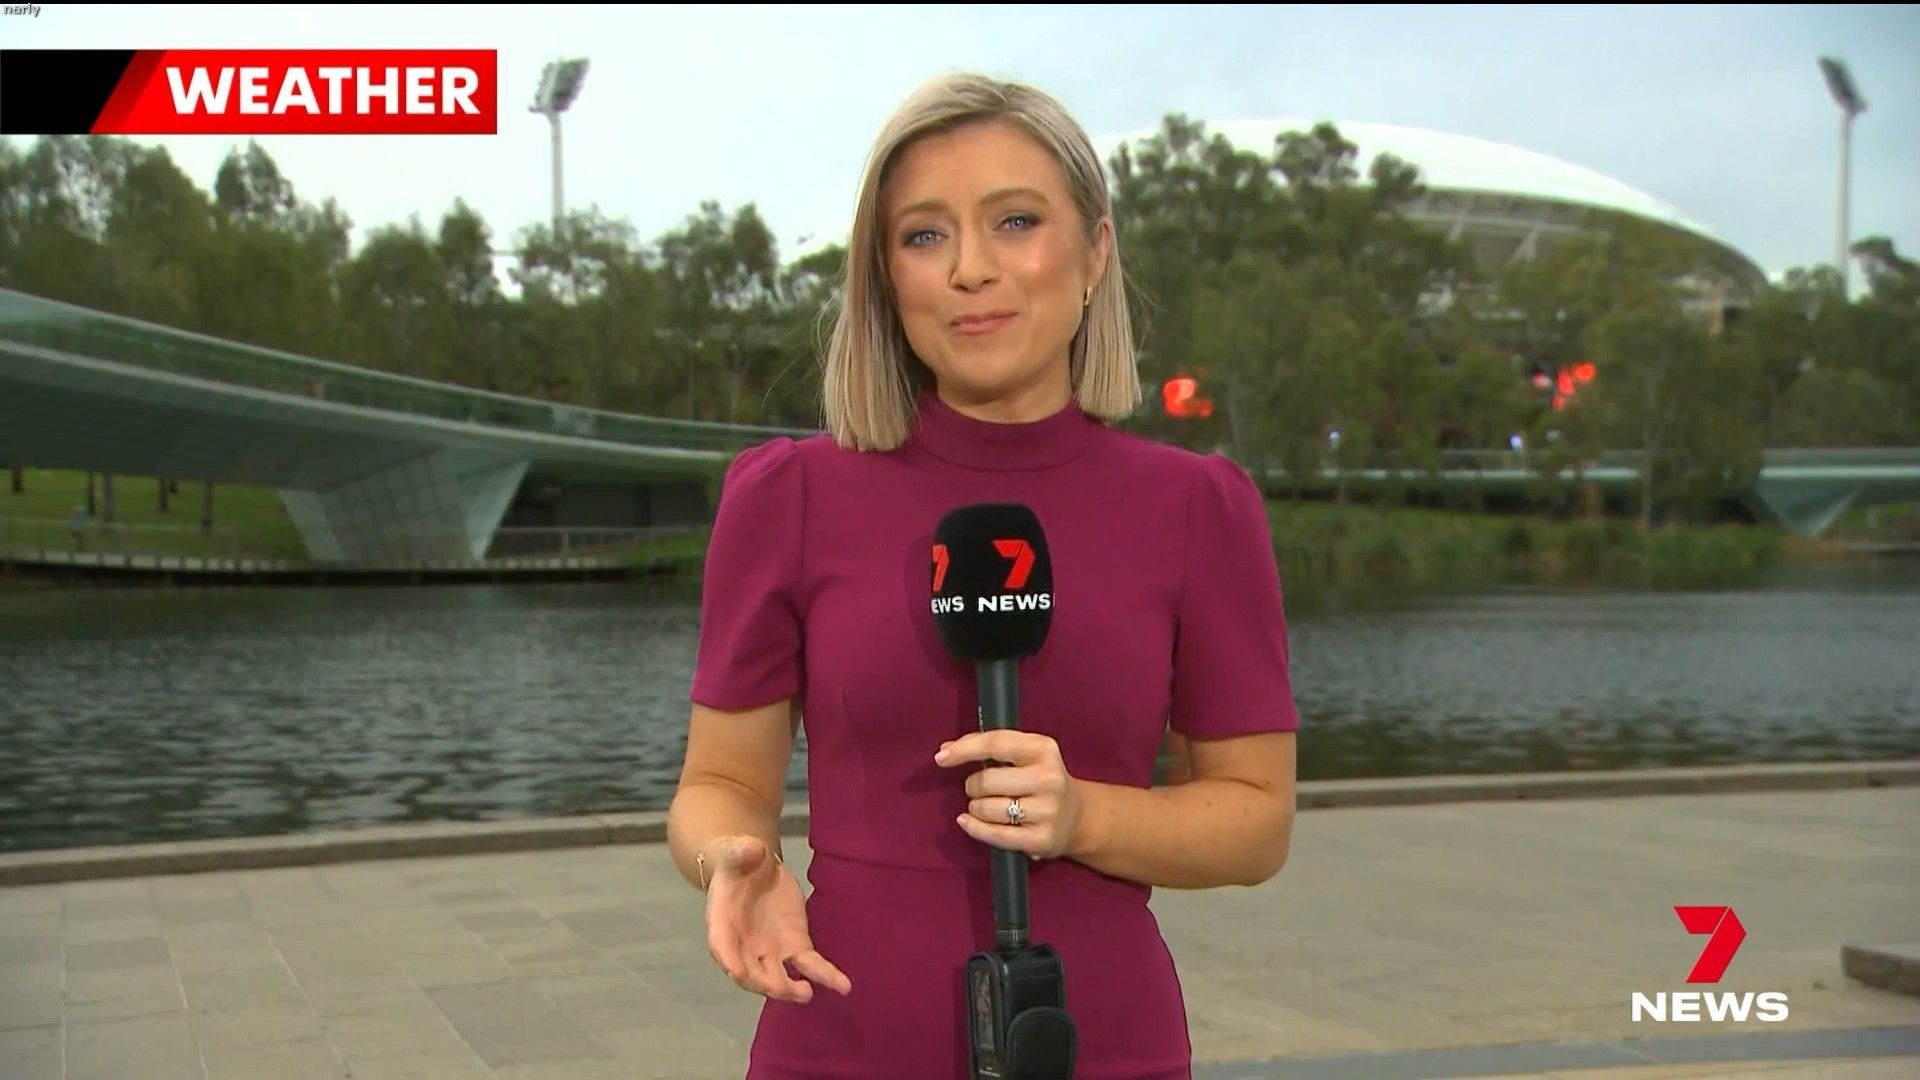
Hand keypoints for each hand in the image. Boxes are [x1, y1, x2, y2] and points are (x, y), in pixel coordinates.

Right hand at [703, 835, 851, 1004]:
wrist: (755, 868)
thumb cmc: (740, 861)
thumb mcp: (739, 851)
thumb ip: (742, 851)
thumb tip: (751, 848)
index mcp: (723, 923)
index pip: (721, 946)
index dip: (728, 960)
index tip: (736, 973)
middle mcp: (744, 946)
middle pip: (751, 972)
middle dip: (764, 983)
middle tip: (781, 988)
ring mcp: (771, 950)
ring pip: (779, 977)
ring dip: (791, 990)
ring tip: (807, 994)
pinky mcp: (795, 946)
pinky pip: (810, 965)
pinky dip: (826, 976)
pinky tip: (843, 986)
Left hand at [935, 730, 1083, 860]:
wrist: (1078, 815)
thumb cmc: (1040, 779)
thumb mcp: (1025, 754)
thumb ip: (989, 748)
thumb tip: (945, 751)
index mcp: (1043, 749)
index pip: (995, 743)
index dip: (964, 750)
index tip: (941, 757)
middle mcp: (1049, 778)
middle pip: (986, 780)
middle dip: (973, 785)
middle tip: (980, 788)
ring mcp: (1047, 811)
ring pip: (987, 809)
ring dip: (975, 808)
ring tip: (986, 806)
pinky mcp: (1041, 839)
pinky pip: (994, 834)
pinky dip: (974, 828)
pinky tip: (966, 822)